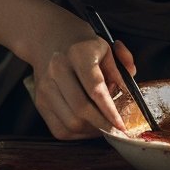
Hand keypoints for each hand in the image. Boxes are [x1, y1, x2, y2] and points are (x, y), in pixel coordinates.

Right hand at [26, 11, 138, 139]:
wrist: (48, 37)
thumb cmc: (82, 44)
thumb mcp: (106, 48)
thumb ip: (122, 69)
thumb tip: (129, 94)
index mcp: (78, 53)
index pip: (95, 89)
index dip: (109, 111)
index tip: (121, 125)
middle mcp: (58, 69)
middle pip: (81, 110)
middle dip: (102, 125)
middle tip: (116, 129)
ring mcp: (45, 87)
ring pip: (70, 123)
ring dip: (90, 130)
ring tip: (103, 125)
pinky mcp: (39, 101)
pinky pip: (59, 129)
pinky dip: (77, 133)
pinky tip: (89, 125)